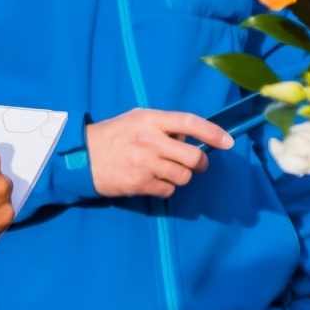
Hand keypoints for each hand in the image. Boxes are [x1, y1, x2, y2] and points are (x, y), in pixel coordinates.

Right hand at [87, 109, 231, 197]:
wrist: (81, 158)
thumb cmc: (112, 136)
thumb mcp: (136, 120)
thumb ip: (163, 125)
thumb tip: (191, 138)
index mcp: (150, 119)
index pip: (190, 123)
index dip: (213, 133)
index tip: (228, 143)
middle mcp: (150, 140)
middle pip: (193, 157)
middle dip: (200, 163)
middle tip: (195, 164)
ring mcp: (145, 163)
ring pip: (183, 177)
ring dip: (180, 177)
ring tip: (165, 171)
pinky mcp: (140, 183)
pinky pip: (168, 190)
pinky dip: (165, 188)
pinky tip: (152, 181)